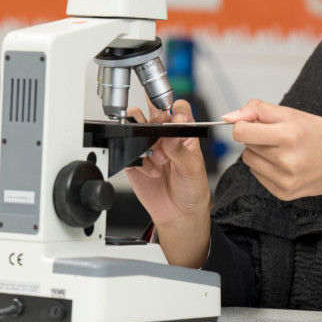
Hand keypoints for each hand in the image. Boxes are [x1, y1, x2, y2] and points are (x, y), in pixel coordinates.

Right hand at [124, 99, 210, 267]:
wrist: (179, 214)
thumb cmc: (192, 188)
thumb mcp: (193, 167)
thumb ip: (180, 147)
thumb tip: (171, 128)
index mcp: (183, 132)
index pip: (178, 108)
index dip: (174, 107)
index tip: (174, 116)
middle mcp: (165, 136)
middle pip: (153, 111)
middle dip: (155, 119)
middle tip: (161, 133)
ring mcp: (148, 147)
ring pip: (136, 126)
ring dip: (146, 139)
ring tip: (160, 158)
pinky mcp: (135, 161)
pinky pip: (129, 151)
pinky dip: (141, 161)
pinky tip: (153, 172)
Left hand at [222, 99, 321, 200]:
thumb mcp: (294, 113)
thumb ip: (258, 110)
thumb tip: (227, 117)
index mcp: (290, 135)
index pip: (241, 131)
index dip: (244, 124)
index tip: (256, 122)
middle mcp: (287, 160)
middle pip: (246, 145)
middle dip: (257, 137)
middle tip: (280, 136)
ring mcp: (285, 180)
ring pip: (249, 160)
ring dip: (260, 152)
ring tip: (283, 150)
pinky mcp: (283, 193)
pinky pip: (258, 174)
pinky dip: (267, 167)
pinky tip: (287, 164)